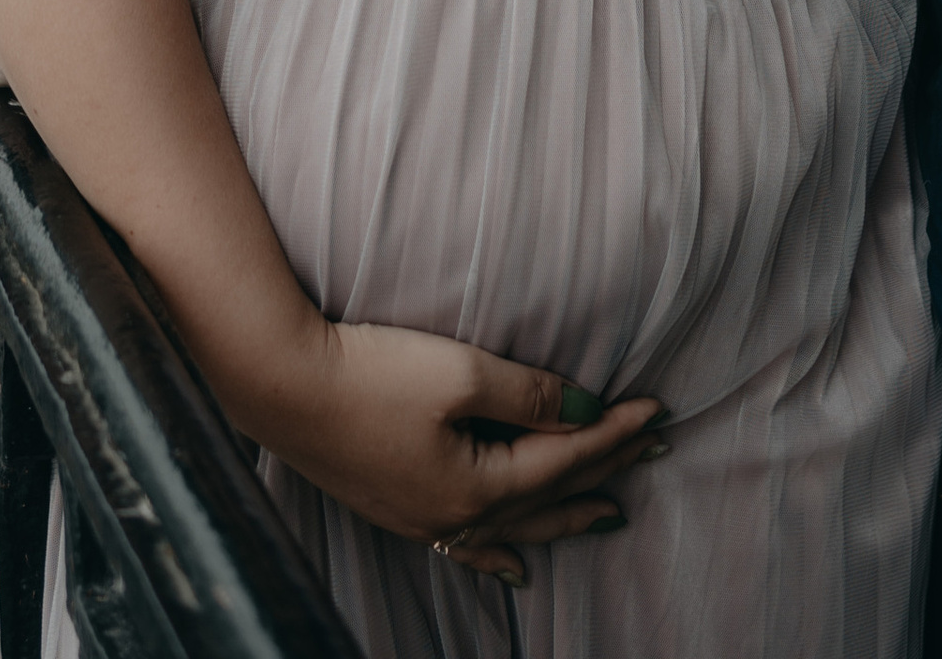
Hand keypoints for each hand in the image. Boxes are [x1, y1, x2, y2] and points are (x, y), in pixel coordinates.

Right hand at [255, 317, 664, 588]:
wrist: (283, 387)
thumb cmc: (371, 373)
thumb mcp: (460, 372)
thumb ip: (527, 395)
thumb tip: (583, 412)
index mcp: (476, 486)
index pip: (564, 459)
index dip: (615, 434)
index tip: (658, 411)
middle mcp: (455, 516)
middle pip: (547, 497)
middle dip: (604, 472)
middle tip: (655, 454)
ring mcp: (424, 519)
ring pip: (514, 528)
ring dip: (563, 517)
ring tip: (607, 517)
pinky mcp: (398, 508)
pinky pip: (468, 546)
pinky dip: (499, 555)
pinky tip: (514, 570)